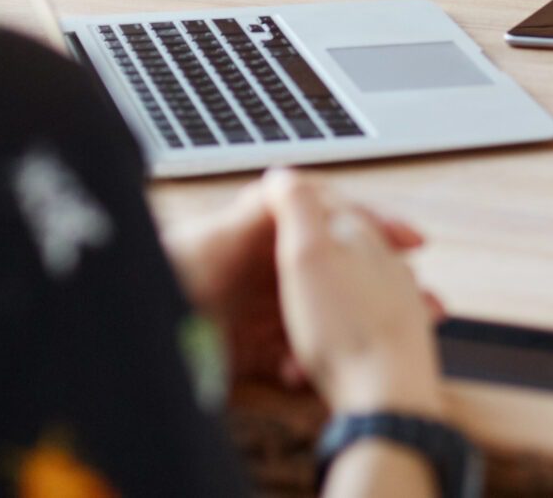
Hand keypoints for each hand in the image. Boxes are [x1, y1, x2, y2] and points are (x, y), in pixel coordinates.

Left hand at [164, 176, 430, 394]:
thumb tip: (289, 177)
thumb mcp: (216, 236)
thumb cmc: (165, 272)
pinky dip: (312, 364)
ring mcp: (262, 306)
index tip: (411, 242)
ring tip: (394, 341)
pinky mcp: (251, 348)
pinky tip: (313, 376)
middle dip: (383, 285)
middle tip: (425, 302)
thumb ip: (257, 209)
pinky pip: (297, 353)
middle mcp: (268, 264)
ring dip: (356, 328)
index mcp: (265, 230)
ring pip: (327, 314)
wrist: (127, 325)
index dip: (374, 225)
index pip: (332, 219)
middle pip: (340, 268)